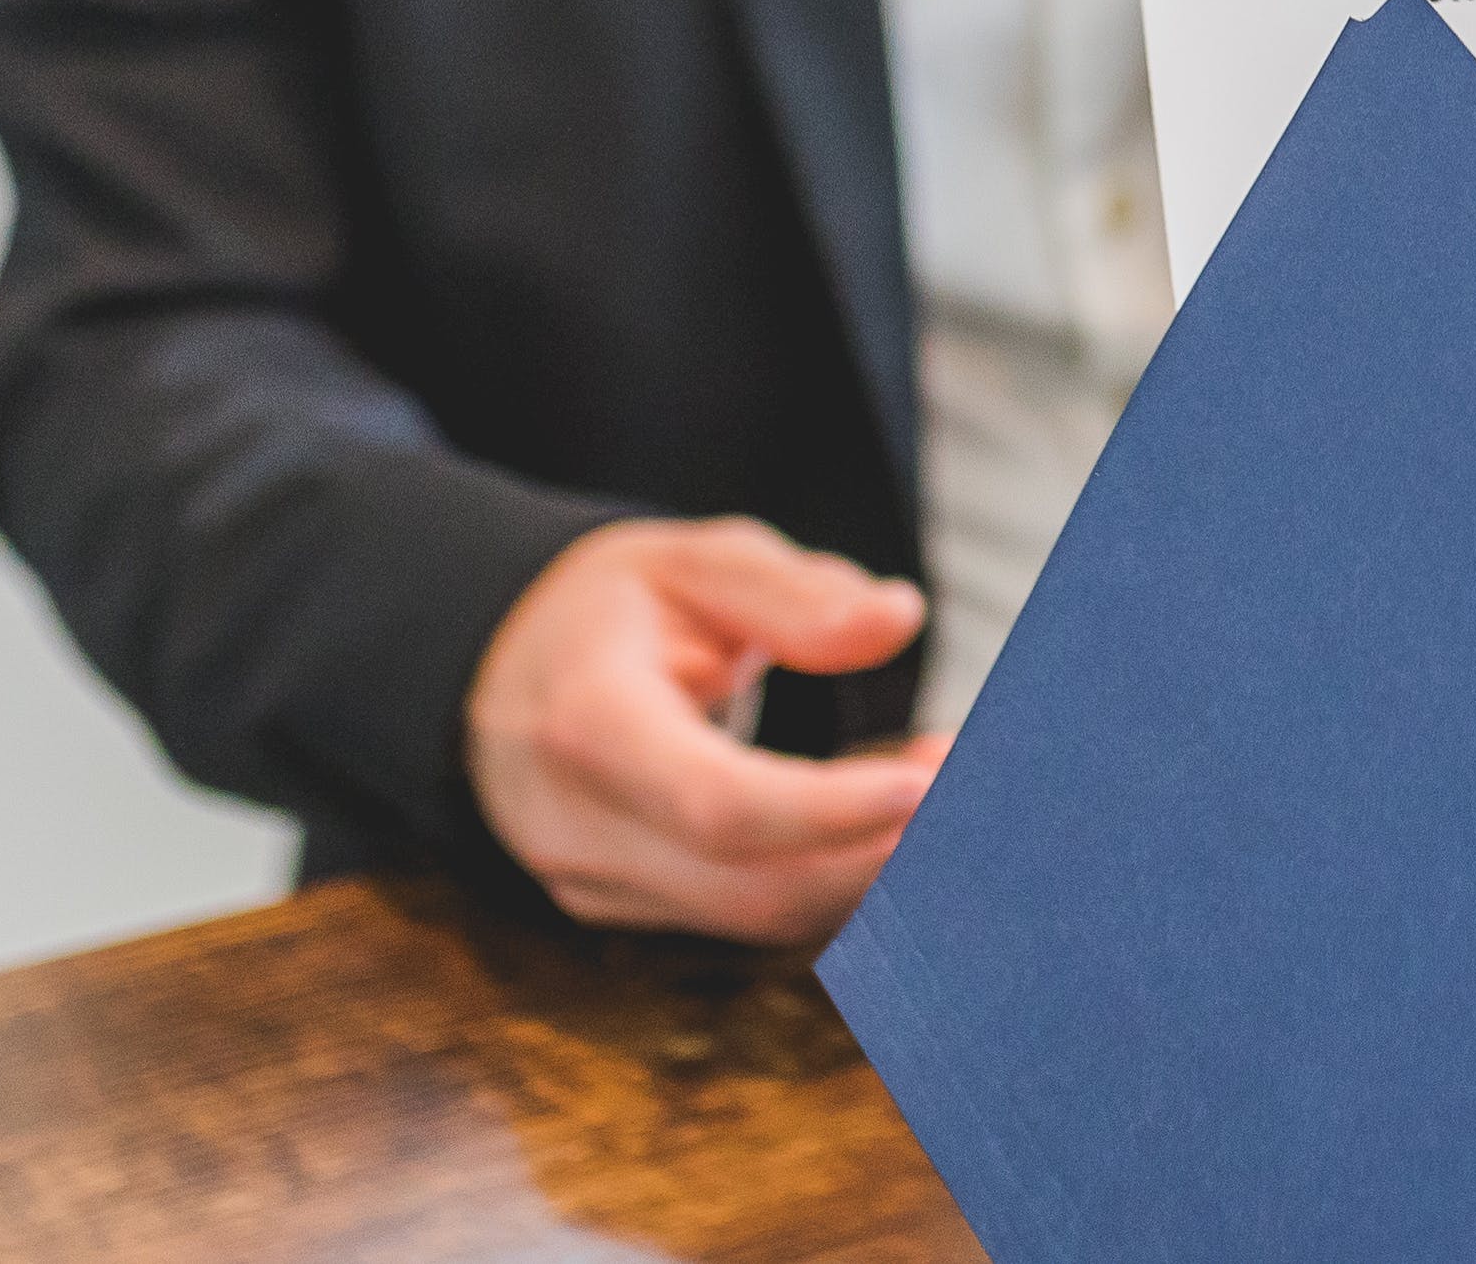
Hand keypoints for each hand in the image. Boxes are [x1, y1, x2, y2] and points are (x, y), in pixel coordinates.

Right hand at [467, 517, 948, 943]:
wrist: (501, 671)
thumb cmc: (611, 608)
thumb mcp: (694, 561)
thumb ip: (794, 592)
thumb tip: (898, 618)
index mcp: (585, 724)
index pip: (716, 803)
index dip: (829, 810)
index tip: (928, 784)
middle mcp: (577, 826)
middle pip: (752, 884)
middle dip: (879, 846)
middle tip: (974, 778)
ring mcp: (593, 882)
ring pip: (755, 915)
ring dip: (868, 866)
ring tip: (944, 785)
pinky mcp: (623, 906)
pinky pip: (741, 914)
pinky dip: (827, 876)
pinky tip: (887, 822)